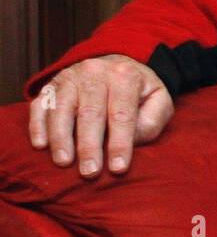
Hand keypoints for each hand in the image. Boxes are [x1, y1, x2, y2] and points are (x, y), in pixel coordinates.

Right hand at [28, 55, 173, 176]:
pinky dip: (38, 125)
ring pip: (61, 108)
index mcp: (125, 76)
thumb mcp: (158, 101)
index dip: (120, 143)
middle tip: (90, 172)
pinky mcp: (52, 85)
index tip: (118, 168)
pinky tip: (41, 145)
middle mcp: (94, 72)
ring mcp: (69, 76)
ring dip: (61, 138)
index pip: (122, 114)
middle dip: (89, 146)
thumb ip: (150, 121)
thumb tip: (130, 142)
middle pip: (90, 113)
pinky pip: (40, 104)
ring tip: (64, 162)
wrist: (118, 64)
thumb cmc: (140, 91)